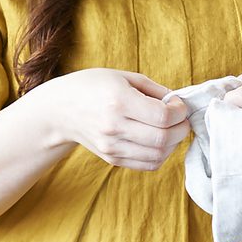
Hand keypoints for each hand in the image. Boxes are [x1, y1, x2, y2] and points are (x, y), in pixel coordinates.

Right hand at [24, 68, 187, 170]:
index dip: (180, 112)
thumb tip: (179, 103)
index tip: (177, 104)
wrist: (60, 109)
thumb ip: (155, 90)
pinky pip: (148, 165)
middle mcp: (114, 127)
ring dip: (174, 143)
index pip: (163, 117)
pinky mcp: (111, 159)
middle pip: (163, 139)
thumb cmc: (93, 87)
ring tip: (171, 129)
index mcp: (118, 101)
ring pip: (158, 155)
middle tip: (180, 118)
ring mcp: (112, 146)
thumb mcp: (123, 77)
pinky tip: (159, 141)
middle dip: (182, 128)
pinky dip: (161, 155)